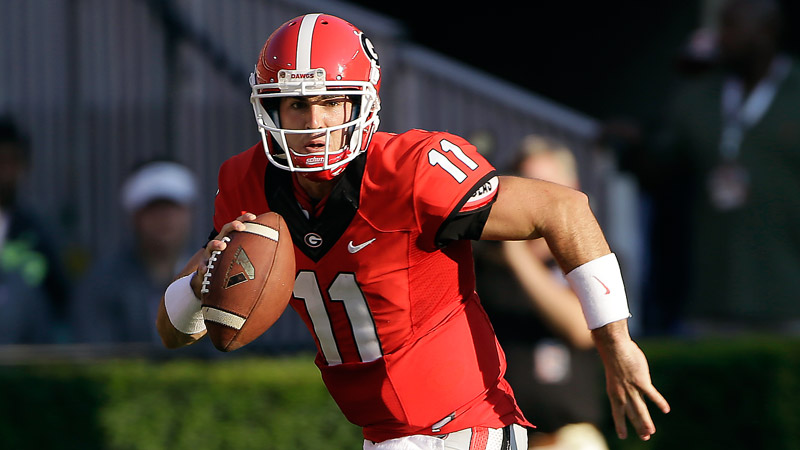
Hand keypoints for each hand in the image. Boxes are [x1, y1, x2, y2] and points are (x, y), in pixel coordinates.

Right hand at [189, 212, 256, 296]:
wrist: (214, 281)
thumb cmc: (233, 266)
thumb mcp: (244, 258)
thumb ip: (257, 254)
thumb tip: (279, 254)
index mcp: (231, 239)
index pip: (238, 225)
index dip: (244, 218)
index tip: (254, 217)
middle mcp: (221, 243)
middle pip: (225, 230)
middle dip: (233, 226)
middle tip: (241, 227)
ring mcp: (211, 254)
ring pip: (211, 245)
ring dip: (216, 244)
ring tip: (223, 245)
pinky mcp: (204, 265)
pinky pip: (202, 265)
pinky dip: (204, 266)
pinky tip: (206, 269)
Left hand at [593, 323, 669, 440]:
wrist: (613, 347)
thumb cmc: (614, 357)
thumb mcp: (616, 374)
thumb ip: (626, 383)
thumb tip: (635, 385)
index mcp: (614, 393)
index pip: (618, 412)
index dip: (620, 424)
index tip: (622, 436)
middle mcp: (622, 393)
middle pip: (632, 414)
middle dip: (638, 426)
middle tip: (644, 438)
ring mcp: (631, 388)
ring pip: (640, 409)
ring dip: (646, 421)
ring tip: (650, 432)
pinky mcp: (641, 381)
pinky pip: (651, 394)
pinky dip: (659, 402)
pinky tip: (666, 410)